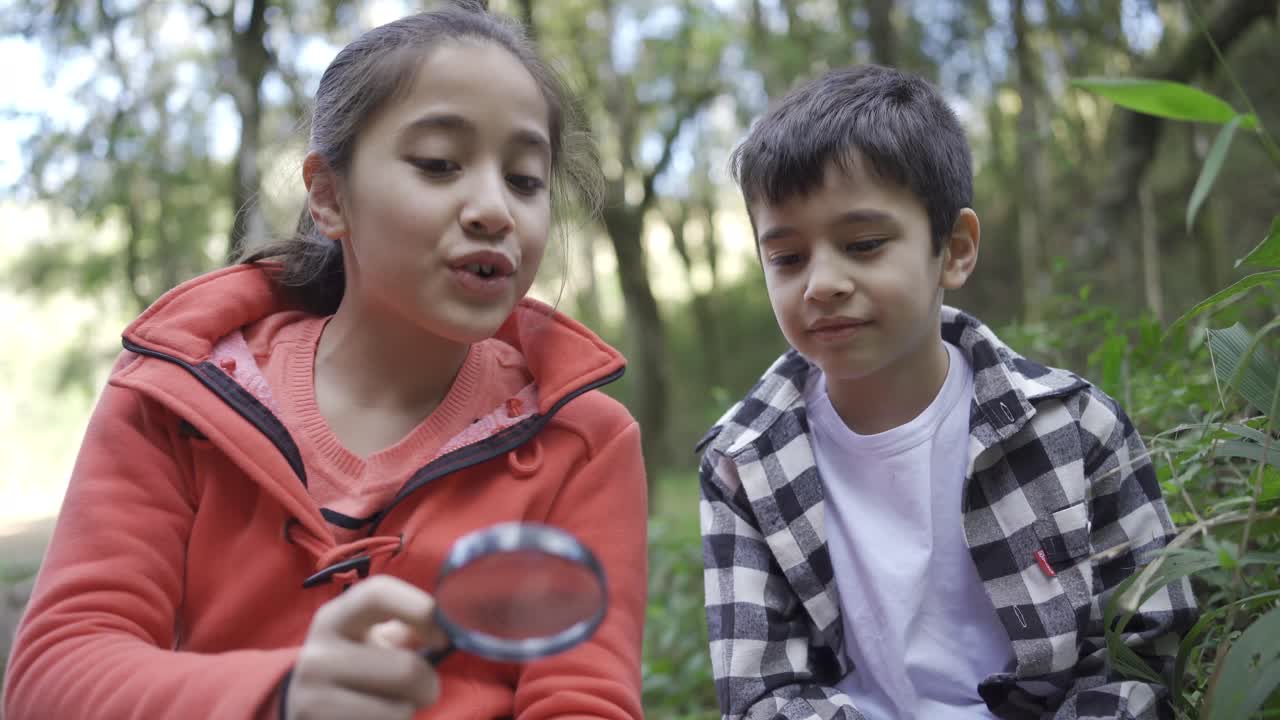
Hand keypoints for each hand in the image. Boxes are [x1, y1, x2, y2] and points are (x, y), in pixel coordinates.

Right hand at [285, 576, 448, 719]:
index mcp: (334, 618)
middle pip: (404, 670)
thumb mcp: (373, 639)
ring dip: (408, 710)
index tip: (442, 638)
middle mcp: (318, 655)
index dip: (420, 610)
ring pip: (398, 710)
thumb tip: (449, 625)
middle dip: (428, 683)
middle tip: (425, 688)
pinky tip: (375, 718)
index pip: (378, 594)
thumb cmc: (357, 666)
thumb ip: (409, 626)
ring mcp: (313, 698)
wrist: (308, 708)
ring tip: (393, 704)